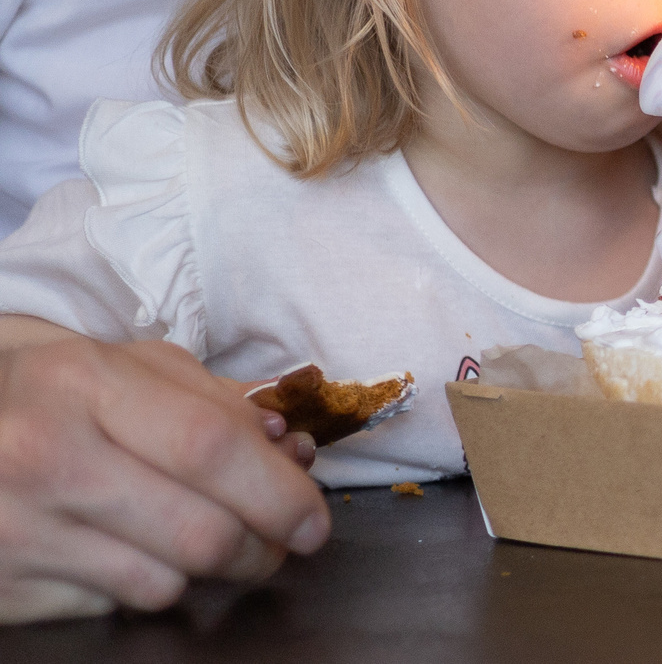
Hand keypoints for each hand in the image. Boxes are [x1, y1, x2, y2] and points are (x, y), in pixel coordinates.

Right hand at [0, 335, 327, 623]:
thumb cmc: (60, 394)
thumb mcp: (131, 368)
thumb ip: (219, 404)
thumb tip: (291, 452)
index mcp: (86, 383)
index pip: (211, 447)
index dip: (280, 491)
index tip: (315, 519)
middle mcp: (44, 456)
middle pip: (200, 532)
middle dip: (262, 547)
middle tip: (279, 543)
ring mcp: (16, 528)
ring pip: (164, 583)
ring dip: (204, 570)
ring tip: (198, 535)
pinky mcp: (3, 586)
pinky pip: (112, 607)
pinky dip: (142, 585)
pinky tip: (131, 549)